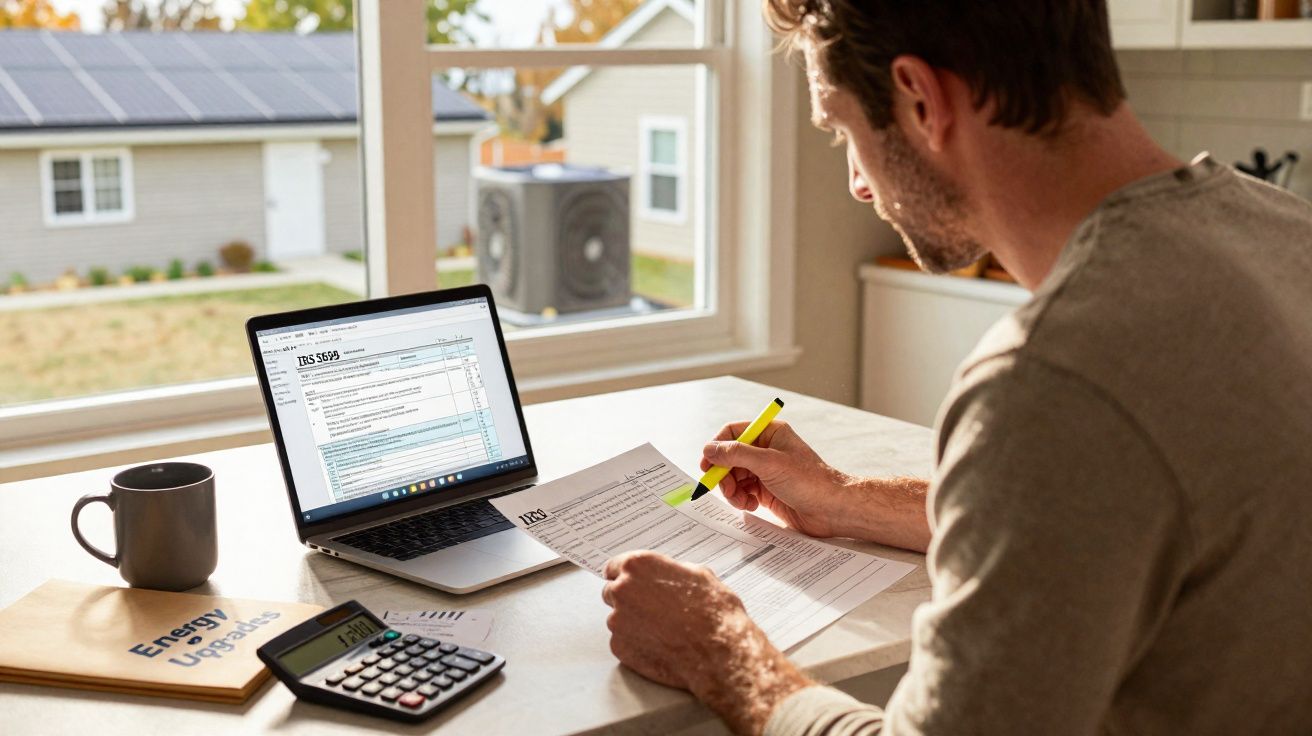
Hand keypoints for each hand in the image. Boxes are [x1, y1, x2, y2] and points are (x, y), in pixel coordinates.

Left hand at [602, 551, 811, 733]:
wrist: (719, 650)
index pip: (614, 566)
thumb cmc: (713, 611)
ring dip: (632, 623)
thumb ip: (670, 570)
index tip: (628, 583)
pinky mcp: (620, 648)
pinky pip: (622, 642)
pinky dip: (636, 644)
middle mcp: (622, 590)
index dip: (624, 576)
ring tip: (662, 630)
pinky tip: (659, 645)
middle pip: (612, 592)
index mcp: (639, 565)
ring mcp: (618, 621)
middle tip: (651, 609)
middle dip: (628, 599)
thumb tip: (665, 575)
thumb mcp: (698, 574)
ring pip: (617, 619)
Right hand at [701, 420, 848, 537]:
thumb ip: (736, 455)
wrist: (831, 510)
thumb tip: (710, 450)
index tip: (707, 464)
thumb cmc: (810, 482)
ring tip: (742, 501)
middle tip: (725, 489)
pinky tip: (752, 505)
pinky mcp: (767, 490)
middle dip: (724, 474)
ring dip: (732, 490)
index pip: (733, 432)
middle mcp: (766, 450)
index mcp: (769, 433)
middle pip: (729, 457)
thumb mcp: (769, 463)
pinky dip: (741, 499)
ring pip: (734, 477)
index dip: (717, 447)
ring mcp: (766, 471)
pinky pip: (743, 491)